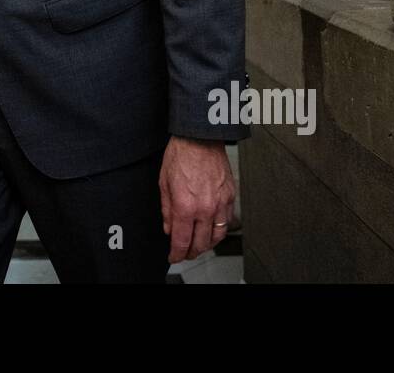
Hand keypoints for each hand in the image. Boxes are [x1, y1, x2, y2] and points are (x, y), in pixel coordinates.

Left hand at [159, 136, 235, 261]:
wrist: (200, 138)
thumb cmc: (182, 154)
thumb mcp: (164, 183)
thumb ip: (166, 210)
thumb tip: (169, 227)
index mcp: (185, 206)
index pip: (181, 241)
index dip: (177, 253)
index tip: (174, 256)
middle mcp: (205, 208)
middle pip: (201, 243)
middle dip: (191, 252)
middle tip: (185, 253)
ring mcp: (220, 203)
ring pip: (217, 236)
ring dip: (207, 245)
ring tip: (199, 245)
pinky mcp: (230, 196)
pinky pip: (227, 221)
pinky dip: (219, 230)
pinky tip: (212, 229)